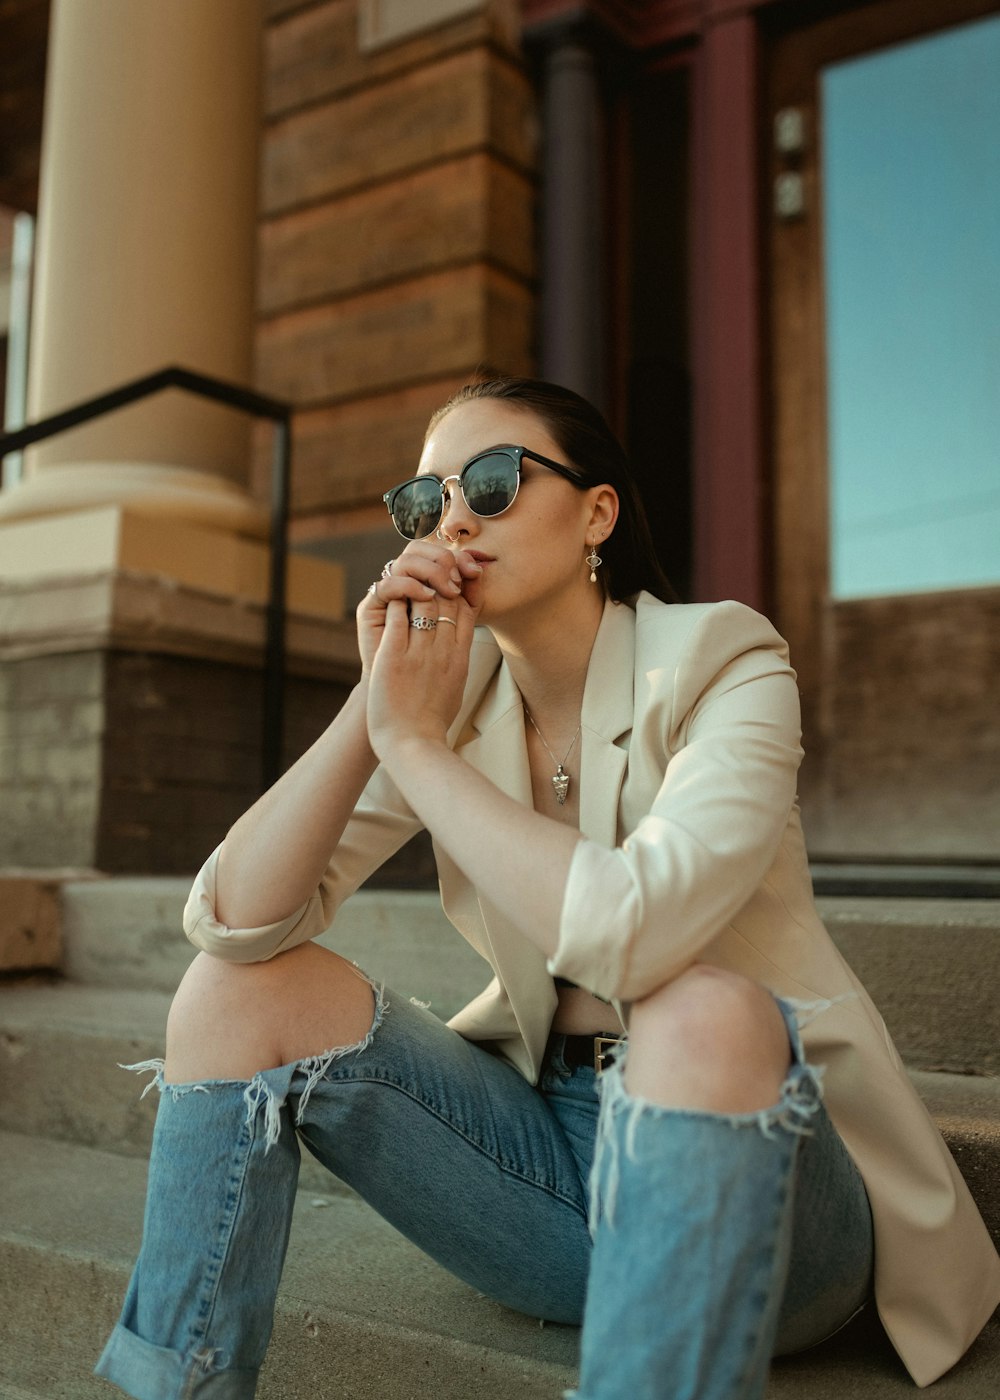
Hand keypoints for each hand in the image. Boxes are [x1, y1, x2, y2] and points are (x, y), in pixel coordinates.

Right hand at [356, 542, 482, 675]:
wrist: (404, 702)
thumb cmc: (433, 667)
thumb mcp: (456, 630)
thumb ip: (466, 604)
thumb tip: (480, 573)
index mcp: (425, 588)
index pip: (438, 557)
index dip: (457, 560)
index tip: (475, 570)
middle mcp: (404, 587)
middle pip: (421, 553)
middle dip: (444, 563)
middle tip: (461, 576)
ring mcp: (386, 596)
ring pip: (405, 564)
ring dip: (429, 570)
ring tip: (447, 587)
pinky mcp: (370, 608)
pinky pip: (387, 586)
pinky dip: (406, 586)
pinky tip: (424, 594)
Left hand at [365, 578, 481, 765]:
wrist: (412, 745)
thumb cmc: (432, 721)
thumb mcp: (456, 686)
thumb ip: (458, 662)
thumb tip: (459, 646)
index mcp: (460, 657)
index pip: (466, 609)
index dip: (457, 588)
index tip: (445, 580)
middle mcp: (443, 651)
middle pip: (447, 599)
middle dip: (437, 580)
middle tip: (423, 573)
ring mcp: (419, 653)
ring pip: (423, 601)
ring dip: (414, 587)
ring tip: (404, 581)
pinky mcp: (394, 657)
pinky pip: (396, 617)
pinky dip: (393, 603)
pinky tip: (388, 598)